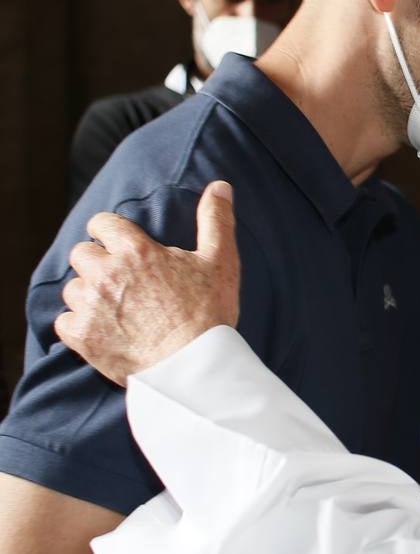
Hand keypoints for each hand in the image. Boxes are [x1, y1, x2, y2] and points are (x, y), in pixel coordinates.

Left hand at [55, 181, 239, 385]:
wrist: (193, 367)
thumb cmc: (209, 313)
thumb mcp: (220, 261)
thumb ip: (216, 219)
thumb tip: (220, 186)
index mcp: (137, 251)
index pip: (102, 223)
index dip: (111, 231)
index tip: (122, 244)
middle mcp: (107, 274)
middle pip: (82, 253)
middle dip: (98, 261)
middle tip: (122, 278)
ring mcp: (91, 306)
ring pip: (73, 287)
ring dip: (89, 293)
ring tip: (115, 306)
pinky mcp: (82, 337)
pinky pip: (64, 321)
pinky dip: (79, 323)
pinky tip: (102, 327)